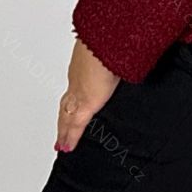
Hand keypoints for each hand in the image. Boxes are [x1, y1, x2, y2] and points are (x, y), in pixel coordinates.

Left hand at [56, 37, 121, 151]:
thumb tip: (131, 57)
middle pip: (66, 105)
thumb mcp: (115, 54)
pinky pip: (75, 126)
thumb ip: (120, 59)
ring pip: (66, 117)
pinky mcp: (85, 105)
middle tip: (59, 133)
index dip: (71, 100)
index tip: (70, 107)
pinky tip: (67, 148)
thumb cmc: (111, 44)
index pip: (75, 88)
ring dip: (63, 130)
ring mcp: (77, 94)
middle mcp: (76, 81)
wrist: (104, 46)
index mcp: (83, 68)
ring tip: (61, 143)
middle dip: (62, 119)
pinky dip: (70, 137)